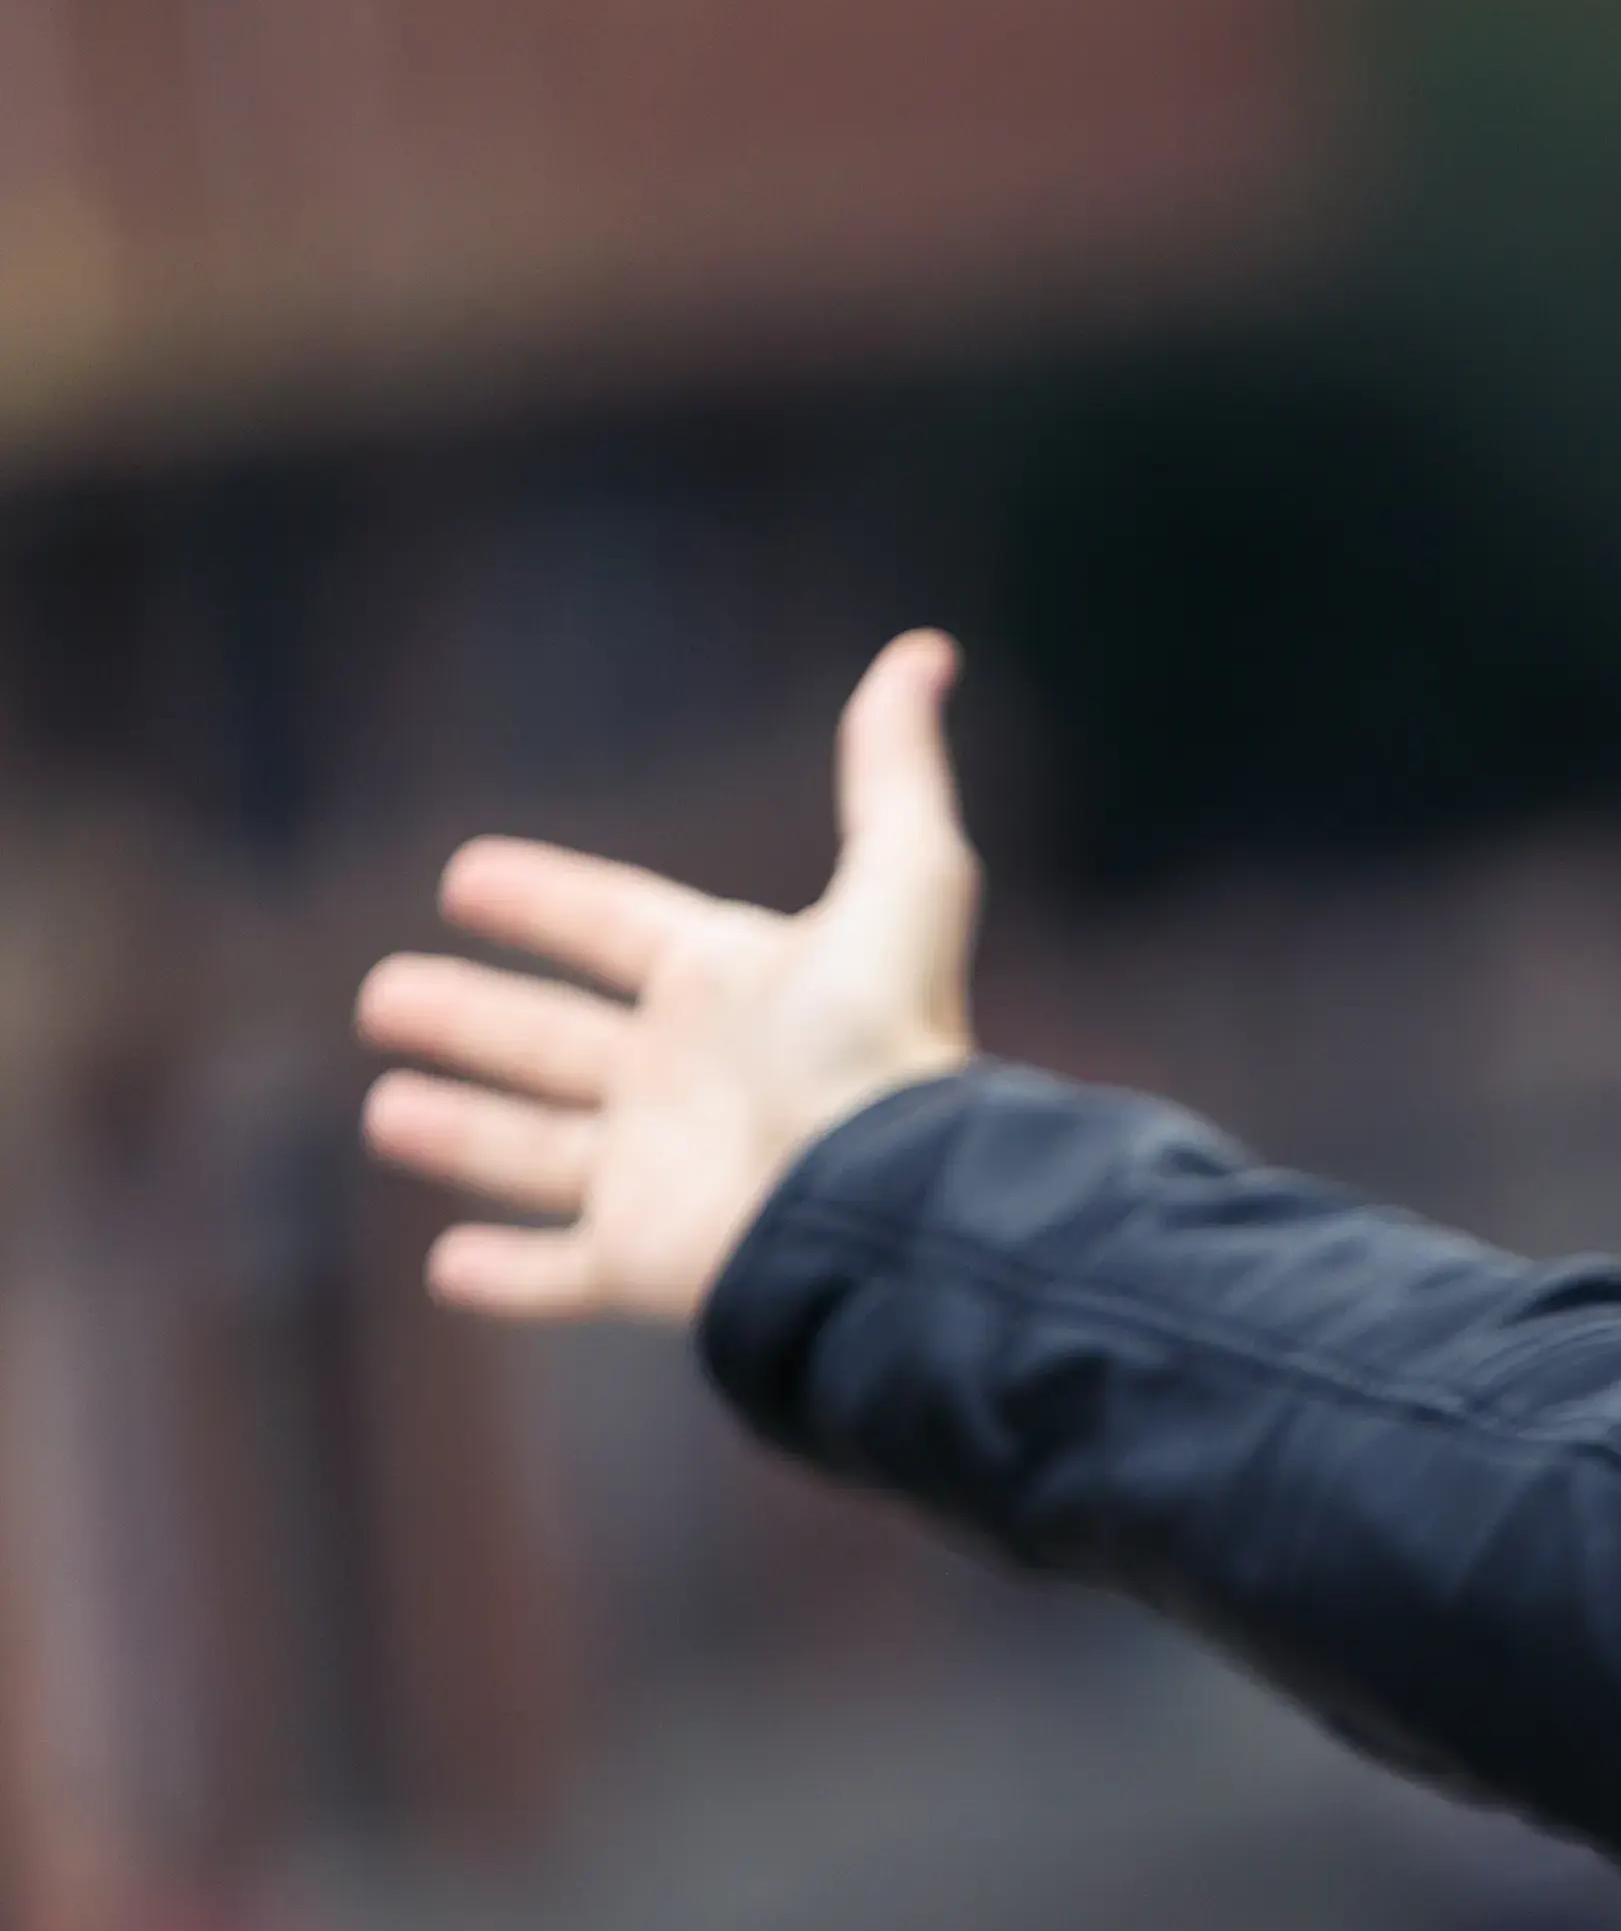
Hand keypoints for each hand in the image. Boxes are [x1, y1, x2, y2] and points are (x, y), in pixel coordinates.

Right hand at [358, 631, 982, 1327]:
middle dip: (473, 1019)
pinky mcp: (643, 1263)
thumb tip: (926, 653)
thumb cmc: (885, 1043)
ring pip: (536, 1151)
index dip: (550, 901)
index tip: (470, 876)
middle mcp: (689, 1080)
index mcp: (731, 990)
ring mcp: (661, 1176)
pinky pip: (559, 1276)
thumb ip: (892, 774)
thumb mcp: (902, 883)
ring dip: (462, 1132)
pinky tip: (449, 1269)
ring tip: (387, 1107)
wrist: (887, 1194)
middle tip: (384, 994)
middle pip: (556, 1041)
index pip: (619, 929)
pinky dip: (504, 1277)